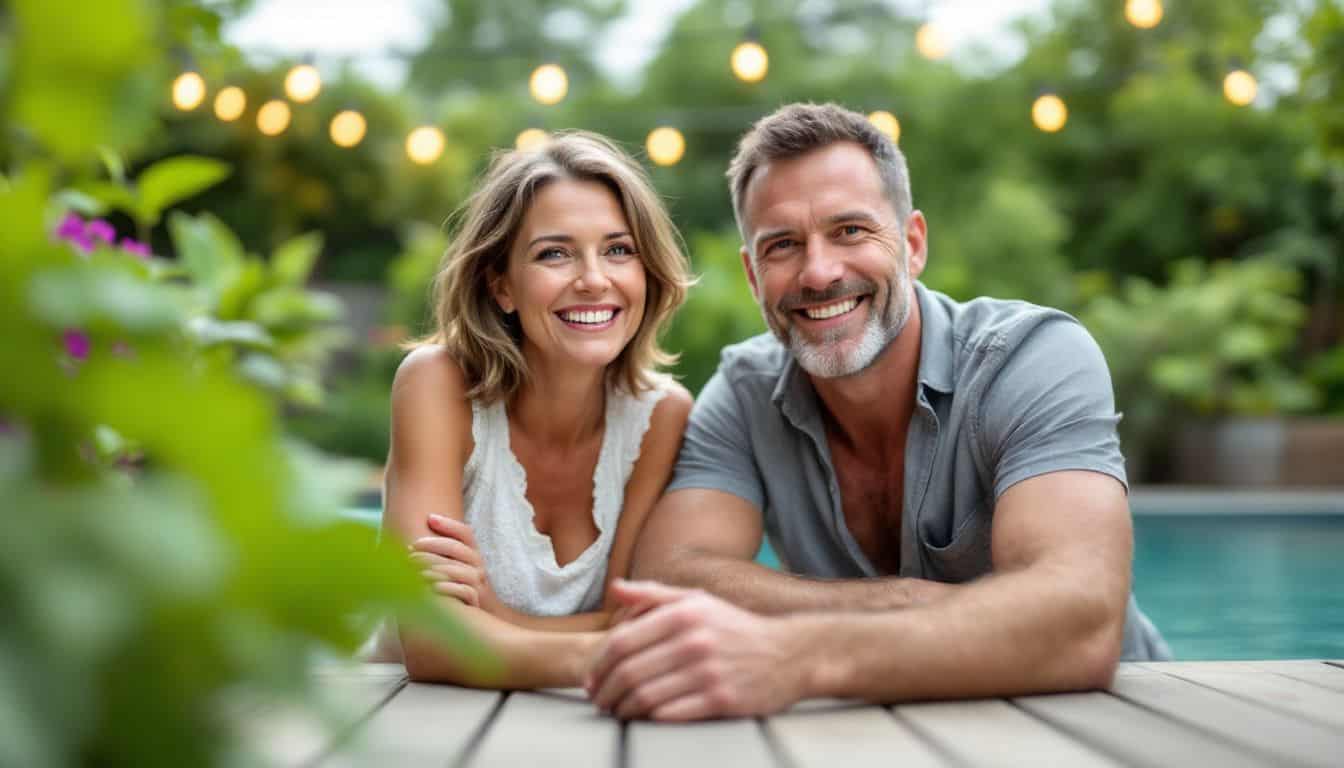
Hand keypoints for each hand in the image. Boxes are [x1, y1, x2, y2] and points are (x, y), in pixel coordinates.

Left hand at [410, 514, 495, 608]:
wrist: (481, 612)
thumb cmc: (460, 586)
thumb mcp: (456, 566)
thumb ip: (443, 552)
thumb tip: (416, 535)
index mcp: (473, 552)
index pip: (465, 533)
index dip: (449, 524)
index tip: (429, 517)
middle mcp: (478, 564)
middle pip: (457, 548)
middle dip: (432, 545)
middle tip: (410, 548)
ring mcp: (478, 582)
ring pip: (460, 570)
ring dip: (436, 567)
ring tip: (416, 570)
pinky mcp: (476, 600)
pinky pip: (464, 591)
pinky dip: (448, 588)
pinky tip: (432, 588)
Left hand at [584, 580, 804, 720]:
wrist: (789, 653)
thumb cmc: (735, 628)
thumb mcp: (697, 601)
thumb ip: (653, 594)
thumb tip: (615, 588)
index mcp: (683, 613)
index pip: (622, 642)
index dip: (599, 665)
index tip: (592, 680)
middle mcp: (694, 640)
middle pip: (629, 672)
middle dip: (605, 692)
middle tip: (599, 702)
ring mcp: (709, 671)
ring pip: (646, 697)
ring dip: (622, 710)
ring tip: (617, 713)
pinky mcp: (722, 700)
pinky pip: (671, 714)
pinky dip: (649, 719)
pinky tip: (643, 719)